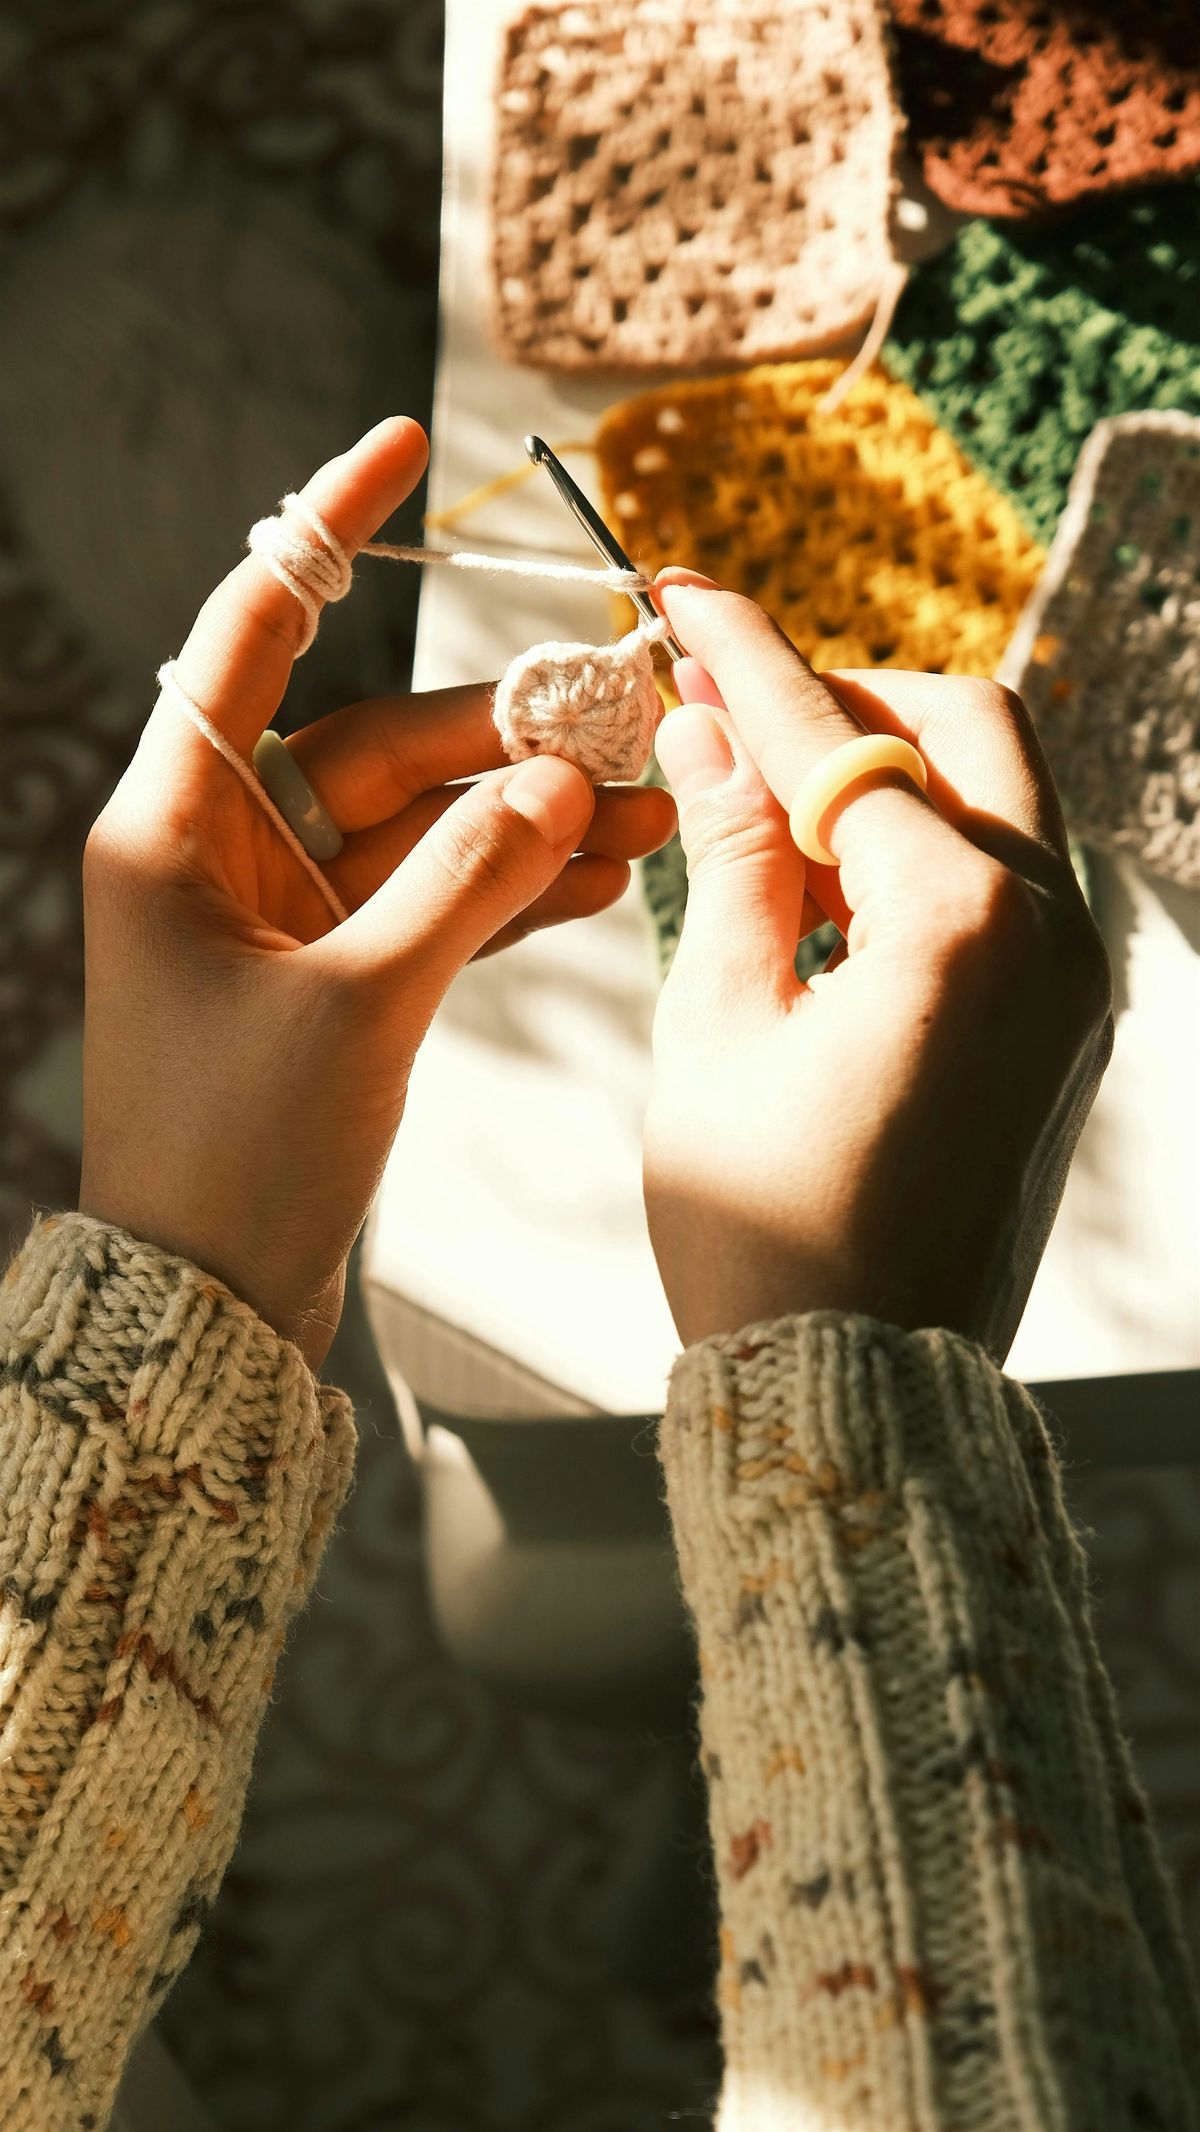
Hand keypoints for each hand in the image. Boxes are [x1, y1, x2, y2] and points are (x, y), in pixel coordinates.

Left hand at [80, 419, 675, 1367]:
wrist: (209, 1305)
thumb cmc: (237, 1153)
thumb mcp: (359, 1004)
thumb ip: (463, 879)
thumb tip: (553, 781)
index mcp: (176, 825)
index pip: (252, 632)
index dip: (325, 533)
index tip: (398, 445)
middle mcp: (220, 852)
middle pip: (376, 744)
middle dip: (501, 740)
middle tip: (626, 737)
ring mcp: (278, 918)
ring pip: (419, 829)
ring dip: (525, 823)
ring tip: (645, 820)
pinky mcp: (327, 980)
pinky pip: (427, 905)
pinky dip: (504, 894)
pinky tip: (598, 884)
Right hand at [645, 577, 1111, 1360]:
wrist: (856, 1391)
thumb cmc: (764, 1230)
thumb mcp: (717, 1026)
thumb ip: (729, 854)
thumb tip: (704, 724)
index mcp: (961, 926)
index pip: (841, 740)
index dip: (746, 658)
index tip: (682, 590)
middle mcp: (1052, 934)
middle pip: (971, 728)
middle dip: (852, 697)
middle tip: (739, 713)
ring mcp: (1078, 984)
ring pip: (1004, 800)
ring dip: (893, 774)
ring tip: (766, 817)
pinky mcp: (1068, 1028)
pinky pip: (1012, 884)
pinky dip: (928, 853)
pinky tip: (830, 897)